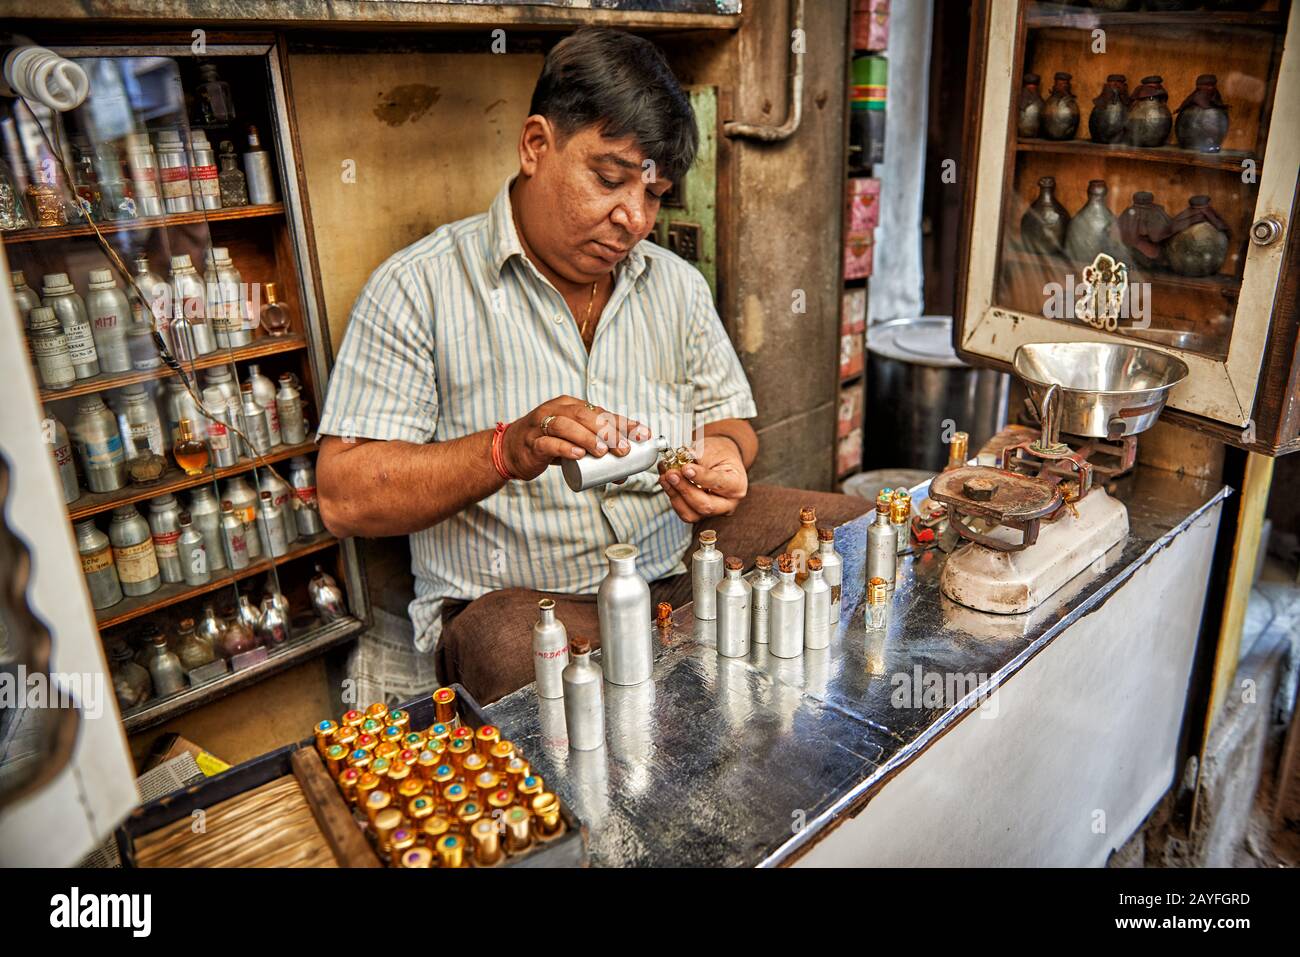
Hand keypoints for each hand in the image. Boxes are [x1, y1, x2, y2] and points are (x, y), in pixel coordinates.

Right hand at [501, 395, 649, 480]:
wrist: (511, 450)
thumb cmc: (548, 444)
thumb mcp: (573, 443)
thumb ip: (596, 453)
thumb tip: (624, 474)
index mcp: (571, 405)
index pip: (602, 412)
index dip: (624, 423)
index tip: (643, 434)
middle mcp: (556, 410)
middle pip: (585, 415)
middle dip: (607, 431)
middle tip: (623, 449)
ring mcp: (541, 425)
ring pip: (566, 426)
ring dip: (586, 438)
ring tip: (602, 452)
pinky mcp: (531, 442)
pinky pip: (548, 443)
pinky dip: (564, 448)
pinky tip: (577, 455)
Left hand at [657, 435, 748, 521]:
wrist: (720, 458)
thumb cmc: (719, 454)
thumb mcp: (712, 449)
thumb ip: (697, 457)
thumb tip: (680, 461)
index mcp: (736, 485)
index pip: (719, 483)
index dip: (700, 477)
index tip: (686, 468)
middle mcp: (728, 503)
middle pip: (705, 506)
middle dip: (685, 490)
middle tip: (671, 474)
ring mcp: (713, 511)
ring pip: (692, 514)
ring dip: (675, 496)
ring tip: (666, 478)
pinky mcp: (699, 513)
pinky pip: (684, 512)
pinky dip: (673, 498)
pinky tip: (667, 484)